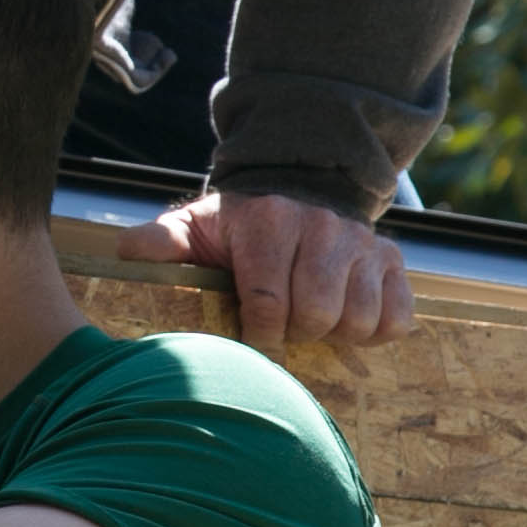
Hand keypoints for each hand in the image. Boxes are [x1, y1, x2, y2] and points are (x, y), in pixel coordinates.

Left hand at [113, 189, 414, 355]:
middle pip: (318, 314)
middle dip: (296, 332)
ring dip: (334, 332)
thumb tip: (128, 253)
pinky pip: (398, 318)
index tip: (250, 332)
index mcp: (270, 222)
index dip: (259, 333)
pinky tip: (347, 318)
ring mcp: (363, 243)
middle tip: (282, 323)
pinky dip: (376, 330)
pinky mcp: (393, 260)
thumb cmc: (239, 227)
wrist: (296, 192)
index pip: (269, 304)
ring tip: (311, 317)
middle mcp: (323, 227)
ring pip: (359, 319)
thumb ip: (159, 242)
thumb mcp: (195, 228)